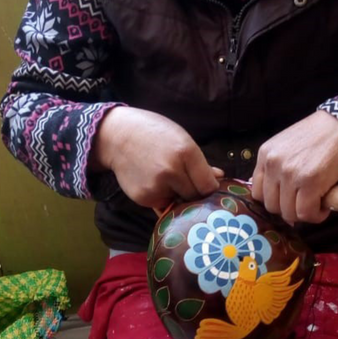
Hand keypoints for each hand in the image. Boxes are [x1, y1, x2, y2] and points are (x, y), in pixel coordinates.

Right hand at [90, 107, 222, 209]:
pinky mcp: (143, 198)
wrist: (117, 136)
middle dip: (195, 193)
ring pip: (179, 203)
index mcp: (186, 152)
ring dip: (178, 196)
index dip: (211, 188)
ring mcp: (156, 186)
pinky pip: (162, 205)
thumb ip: (200, 162)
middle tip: (188, 183)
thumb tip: (220, 178)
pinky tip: (155, 182)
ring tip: (168, 179)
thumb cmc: (154, 133)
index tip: (208, 186)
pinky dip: (163, 198)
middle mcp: (172, 171)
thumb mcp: (181, 139)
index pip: (209, 185)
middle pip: (195, 196)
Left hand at [251, 110, 337, 224]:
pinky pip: (306, 213)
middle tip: (305, 203)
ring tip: (317, 203)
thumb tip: (275, 197)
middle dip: (289, 209)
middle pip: (271, 206)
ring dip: (304, 214)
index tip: (289, 201)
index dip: (274, 201)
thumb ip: (276, 167)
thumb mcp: (286, 146)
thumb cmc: (317, 135)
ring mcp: (290, 173)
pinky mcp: (309, 182)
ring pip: (288, 213)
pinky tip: (325, 206)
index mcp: (265, 154)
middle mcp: (273, 164)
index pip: (257, 192)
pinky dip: (316, 216)